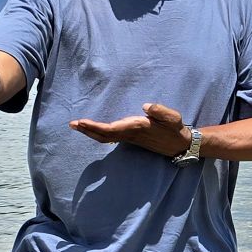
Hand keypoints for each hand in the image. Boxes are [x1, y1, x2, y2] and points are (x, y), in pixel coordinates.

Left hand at [70, 103, 193, 156]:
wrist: (179, 145)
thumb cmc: (175, 129)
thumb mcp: (173, 117)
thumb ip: (160, 111)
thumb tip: (145, 106)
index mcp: (137, 127)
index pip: (111, 129)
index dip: (95, 126)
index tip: (82, 122)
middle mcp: (130, 134)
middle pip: (103, 135)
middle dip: (87, 130)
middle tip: (72, 124)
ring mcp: (129, 138)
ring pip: (105, 138)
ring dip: (90, 132)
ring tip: (77, 126)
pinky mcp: (131, 138)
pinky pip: (110, 137)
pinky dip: (99, 134)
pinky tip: (92, 130)